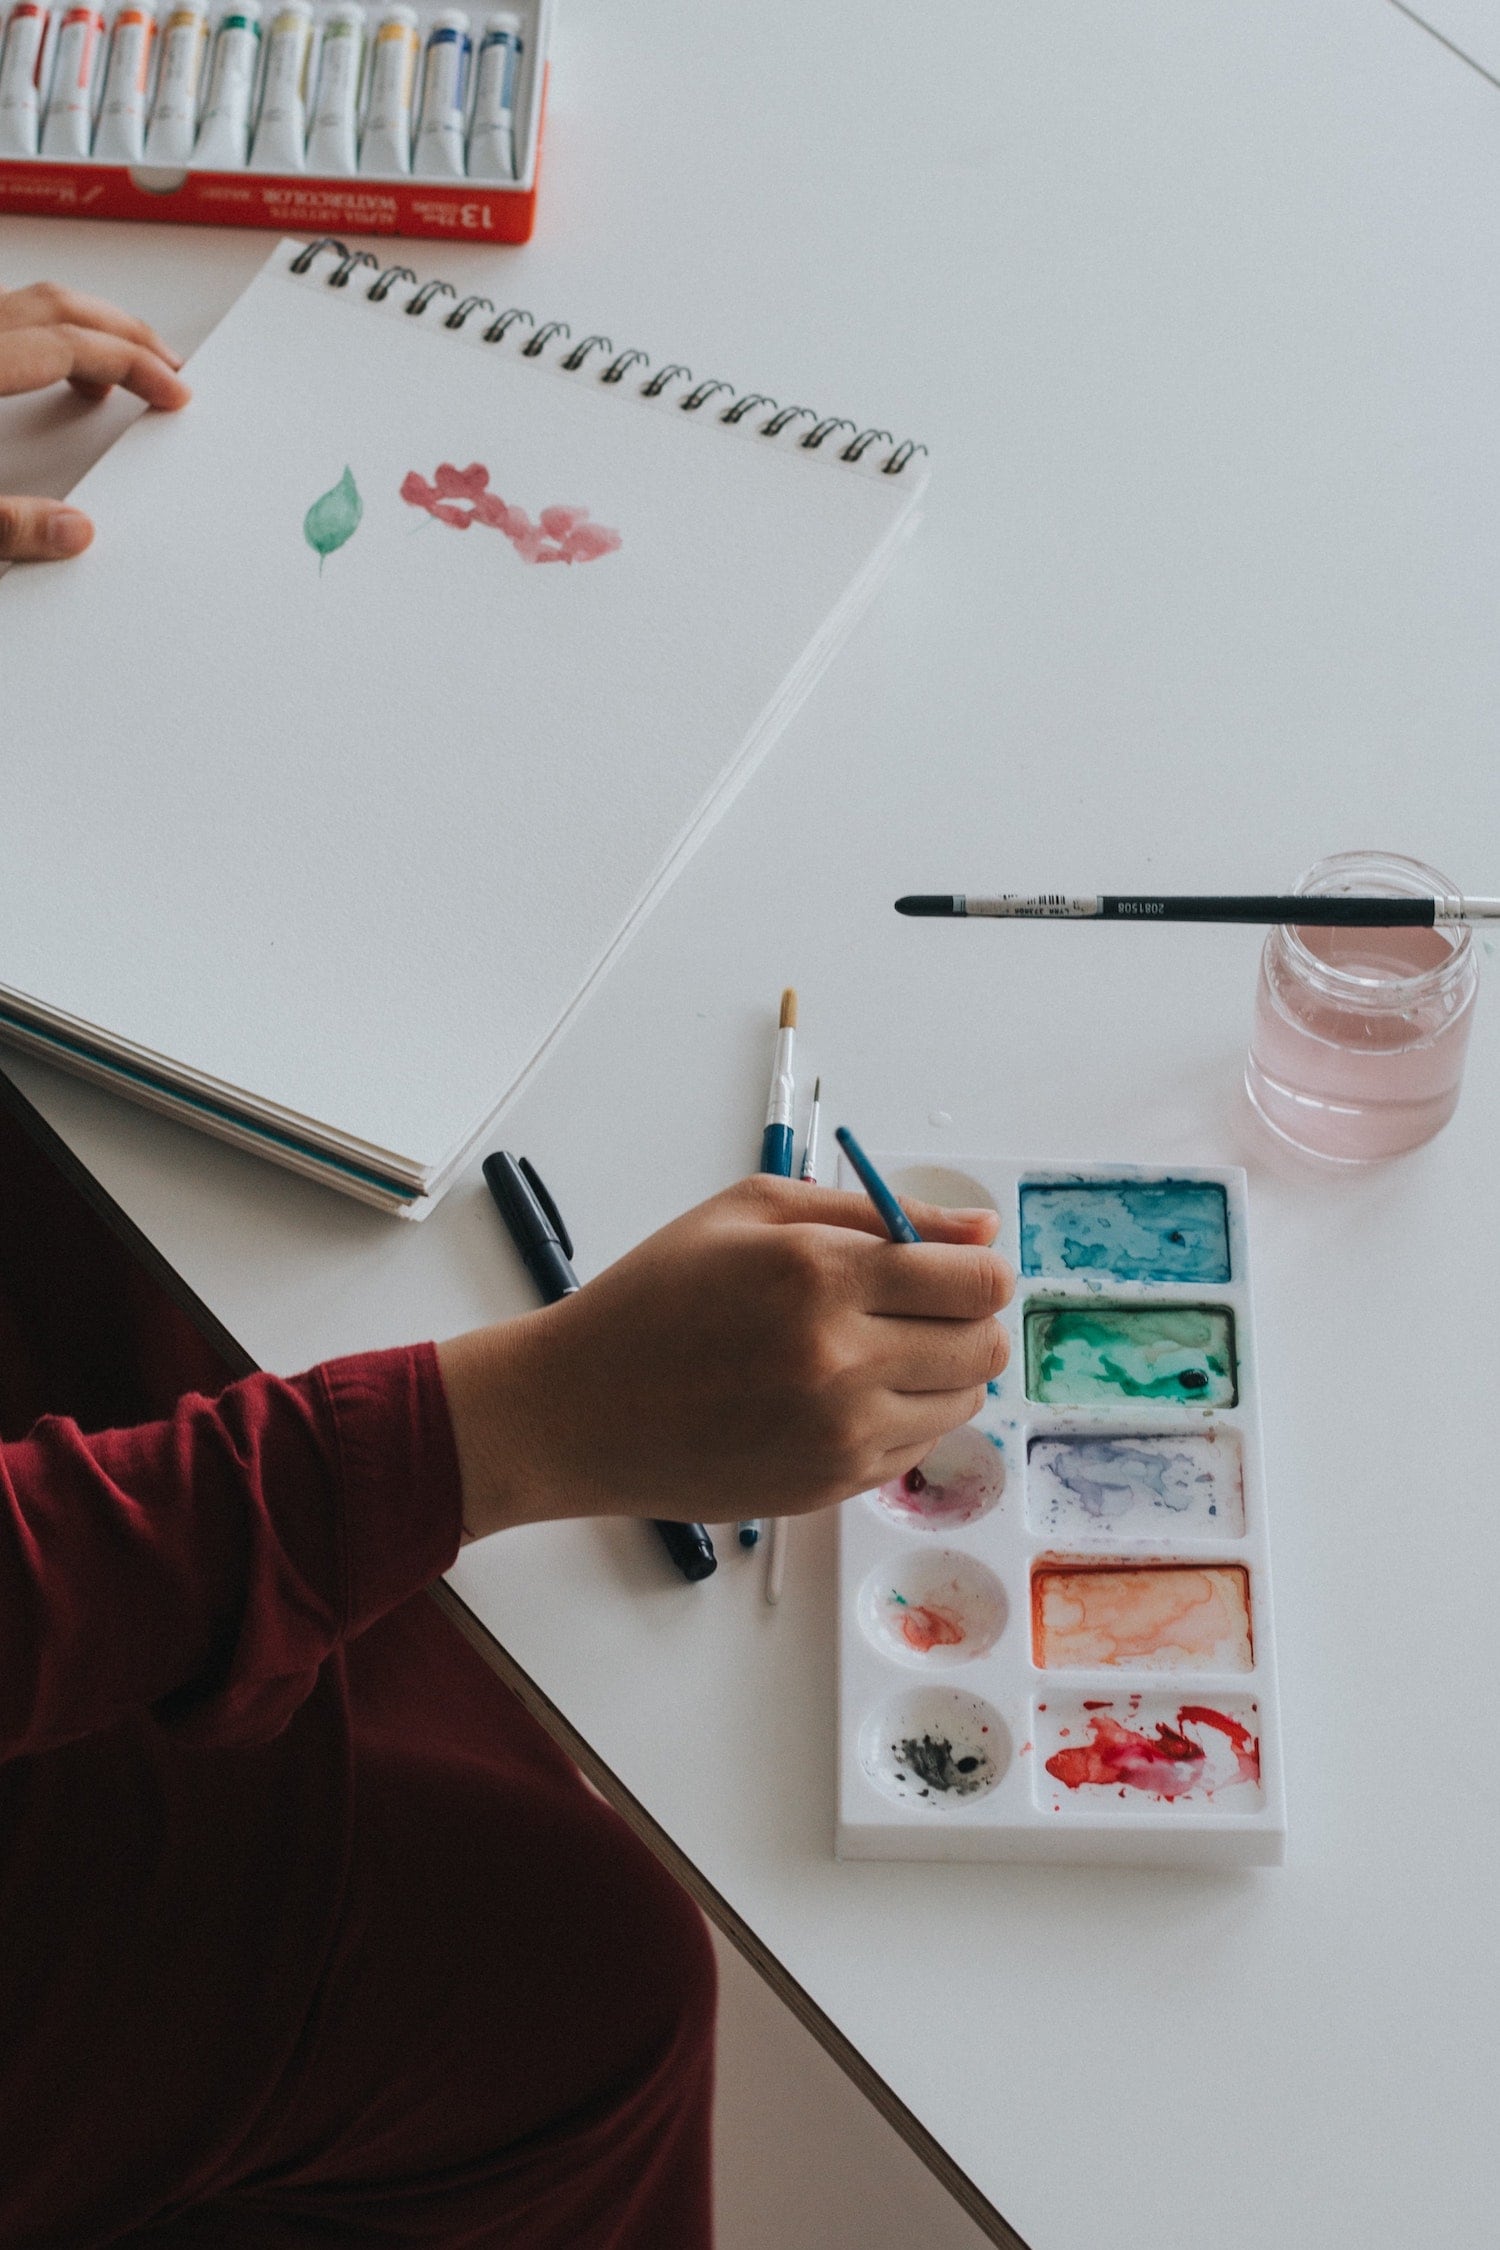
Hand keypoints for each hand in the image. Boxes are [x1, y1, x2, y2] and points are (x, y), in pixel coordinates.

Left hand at [0, 282, 190, 560]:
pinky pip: (7, 316)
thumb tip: (76, 533)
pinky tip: (54, 370)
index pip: (72, 344)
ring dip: (87, 328)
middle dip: (126, 334)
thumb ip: (10, 524)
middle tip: (170, 368)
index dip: (135, 366)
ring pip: (34, 302)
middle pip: (61, 306)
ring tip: (123, 371)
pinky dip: (46, 333)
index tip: (175, 393)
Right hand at [436, 1175, 1014, 1537]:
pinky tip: (842, 1392)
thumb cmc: (656, 1297)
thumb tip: (980, 1229)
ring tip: (875, 1349)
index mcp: (822, 1276)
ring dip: (941, 1371)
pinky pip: (918, 1446)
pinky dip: (902, 1416)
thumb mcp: (753, 1212)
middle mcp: (842, 1361)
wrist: (580, 1409)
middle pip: (984, 1346)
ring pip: (964, 1402)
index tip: (953, 1266)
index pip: (977, 1282)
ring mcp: (839, 1434)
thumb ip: (877, 1211)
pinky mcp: (832, 1486)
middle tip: (917, 1305)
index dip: (978, 1268)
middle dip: (966, 1318)